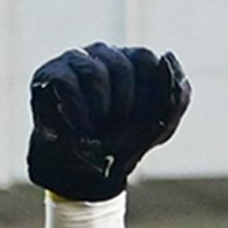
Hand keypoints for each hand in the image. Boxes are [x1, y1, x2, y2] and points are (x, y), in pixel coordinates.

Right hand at [27, 43, 190, 201]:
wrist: (87, 171)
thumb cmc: (125, 143)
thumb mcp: (161, 126)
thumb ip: (177, 95)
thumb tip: (168, 56)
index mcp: (133, 62)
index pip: (145, 59)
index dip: (145, 93)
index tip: (140, 118)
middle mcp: (103, 55)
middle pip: (121, 64)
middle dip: (124, 105)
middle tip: (116, 124)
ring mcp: (75, 61)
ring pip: (94, 72)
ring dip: (101, 109)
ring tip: (96, 127)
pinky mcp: (50, 75)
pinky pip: (67, 84)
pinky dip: (77, 114)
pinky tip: (79, 127)